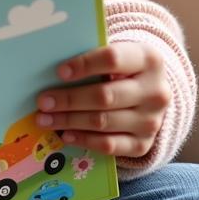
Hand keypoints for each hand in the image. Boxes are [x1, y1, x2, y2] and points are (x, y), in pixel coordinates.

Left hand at [35, 43, 171, 157]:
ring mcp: (152, 121)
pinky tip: (65, 134)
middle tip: (43, 101)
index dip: (84, 65)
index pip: (113, 59)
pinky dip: (84, 140)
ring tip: (45, 119)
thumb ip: (91, 56)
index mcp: (148, 60)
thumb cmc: (122, 68)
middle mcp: (155, 92)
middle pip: (105, 96)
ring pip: (103, 122)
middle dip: (69, 99)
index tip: (59, 72)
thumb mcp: (117, 53)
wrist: (151, 93)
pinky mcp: (144, 144)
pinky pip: (110, 146)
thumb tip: (50, 66)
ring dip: (69, 121)